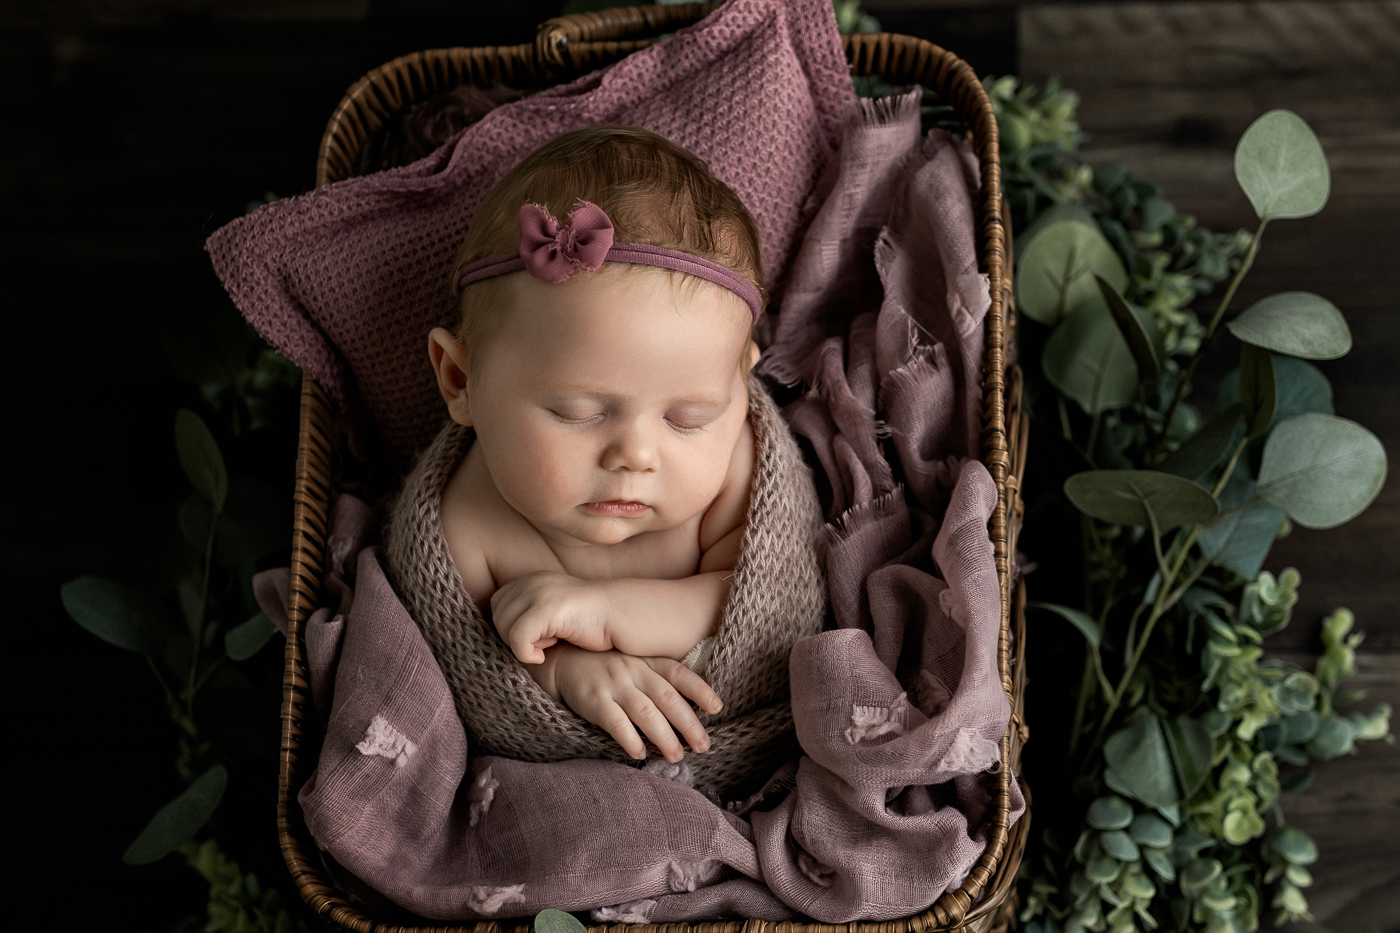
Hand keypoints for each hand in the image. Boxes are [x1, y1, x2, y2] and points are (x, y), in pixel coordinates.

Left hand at [490, 571, 611, 662]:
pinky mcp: (548, 608)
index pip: (497, 606)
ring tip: (550, 644)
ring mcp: (540, 592)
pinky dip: (526, 654)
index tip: (539, 636)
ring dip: (523, 645)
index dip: (512, 626)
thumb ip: (529, 615)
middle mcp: (533, 581)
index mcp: (532, 579)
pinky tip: (546, 655)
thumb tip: (500, 633)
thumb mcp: (553, 614)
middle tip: (546, 642)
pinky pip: (517, 638)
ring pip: (504, 628)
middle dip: (515, 637)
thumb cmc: (591, 624)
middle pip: (497, 617)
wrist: (622, 617)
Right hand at [549, 645, 722, 761]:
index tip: (717, 707)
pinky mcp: (594, 701)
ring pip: (646, 713)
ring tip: (677, 756)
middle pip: (668, 698)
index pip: (679, 673)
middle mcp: (632, 670)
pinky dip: (630, 740)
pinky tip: (640, 754)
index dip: (700, 690)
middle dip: (689, 724)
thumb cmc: (605, 667)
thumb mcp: (634, 664)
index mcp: (646, 660)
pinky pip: (616, 723)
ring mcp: (613, 685)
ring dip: (665, 737)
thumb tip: (690, 709)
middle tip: (703, 746)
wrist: (561, 661)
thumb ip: (657, 680)